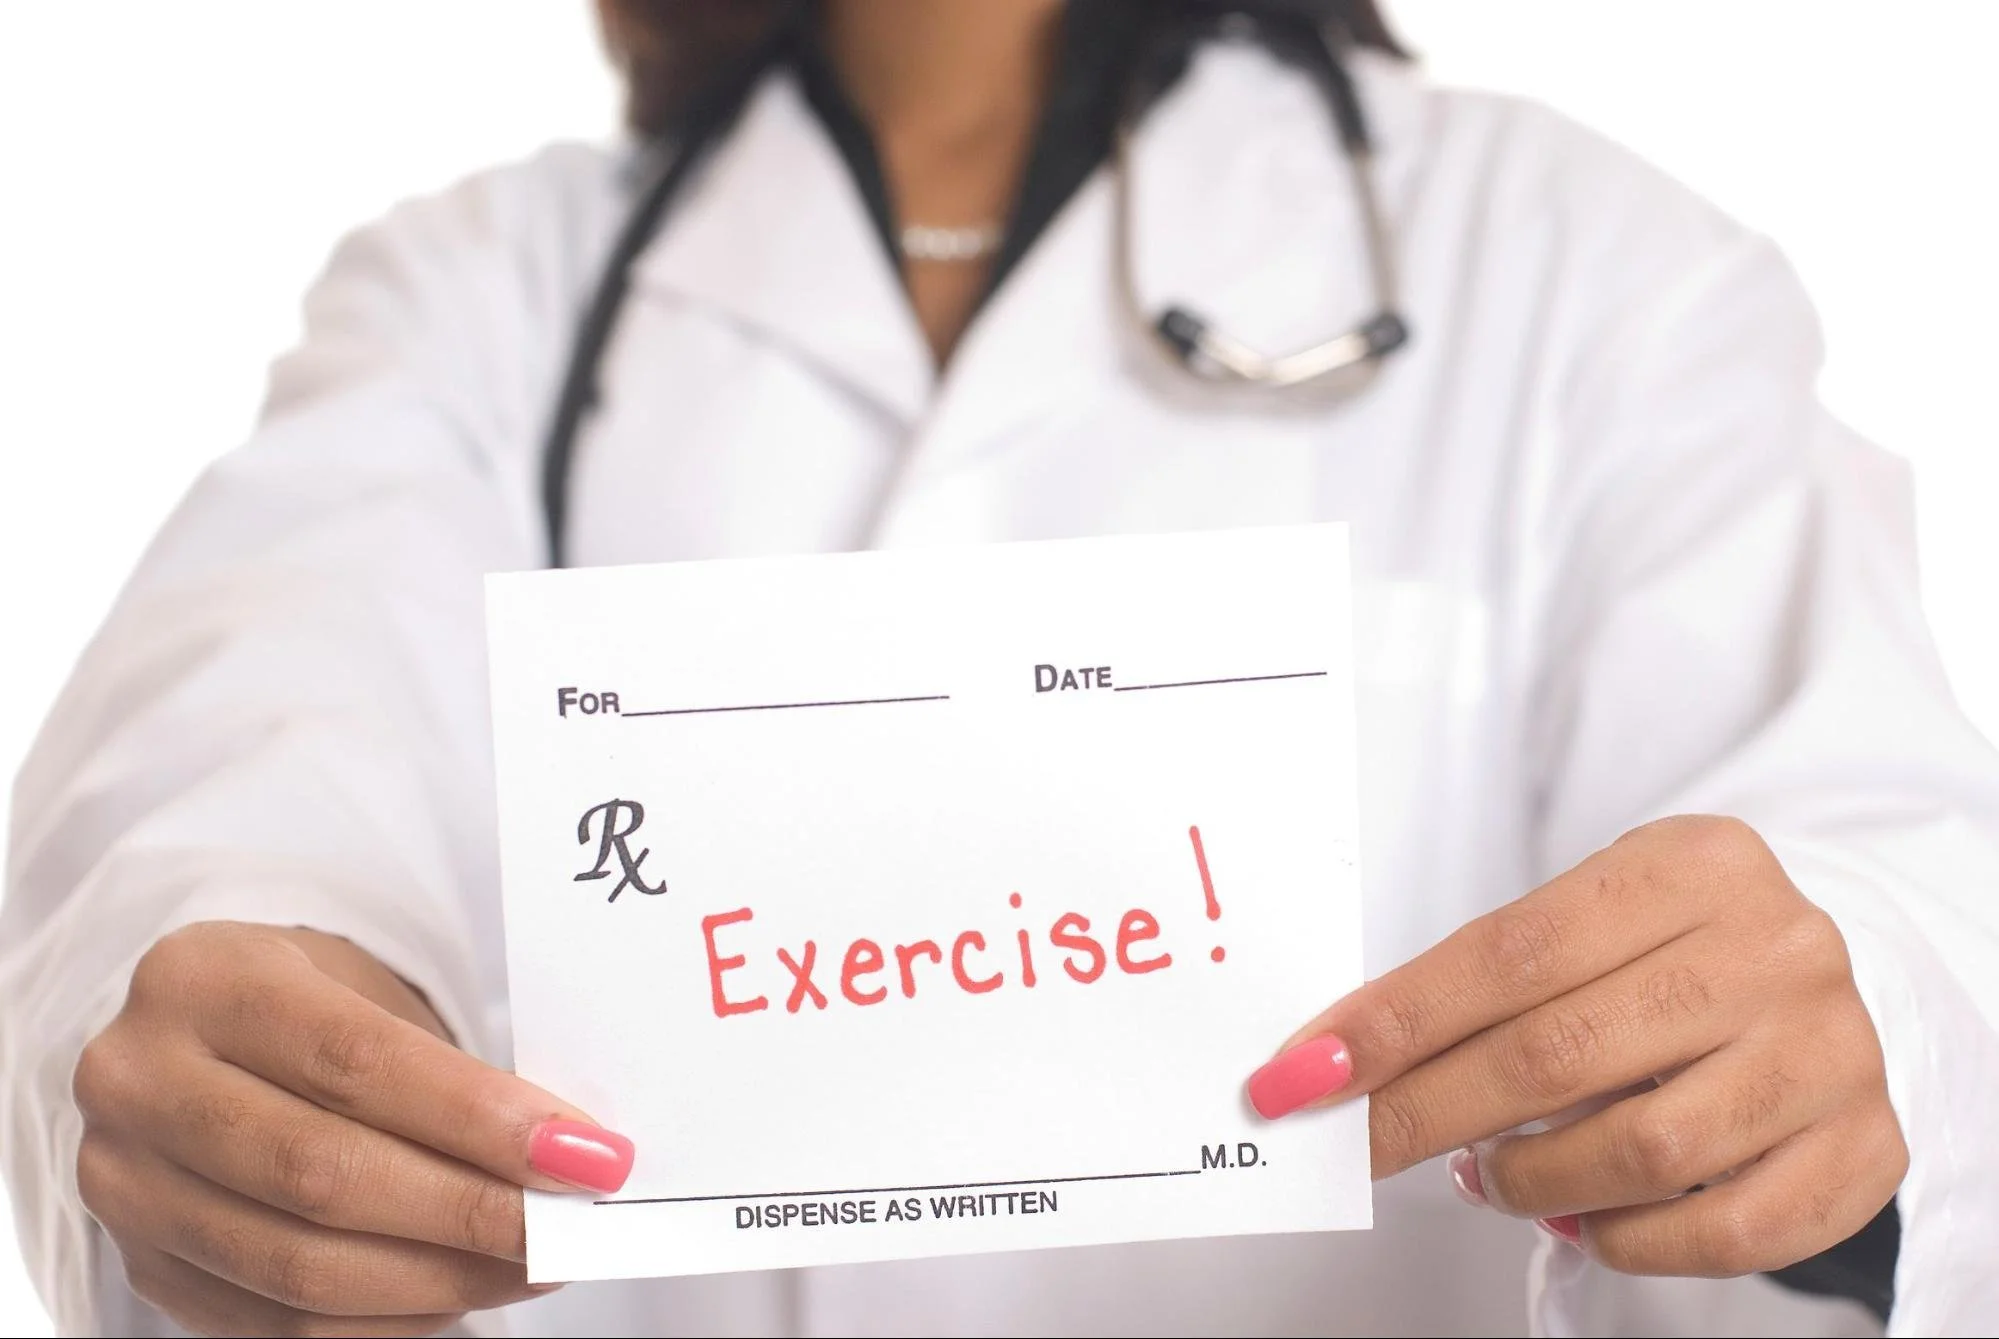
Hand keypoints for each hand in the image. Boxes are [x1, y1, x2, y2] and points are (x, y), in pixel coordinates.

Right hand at [74, 921, 633, 1336]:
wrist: (188, 1038)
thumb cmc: (306, 1004)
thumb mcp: (364, 989)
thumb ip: (444, 1069)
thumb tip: (567, 1157)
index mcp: (203, 981)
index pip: (357, 1062)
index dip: (479, 1119)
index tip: (585, 1154)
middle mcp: (140, 1082)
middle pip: (324, 1174)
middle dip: (470, 1212)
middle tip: (569, 1227)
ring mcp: (126, 1186)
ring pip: (299, 1268)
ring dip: (440, 1280)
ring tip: (531, 1267)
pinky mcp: (144, 1267)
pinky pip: (278, 1326)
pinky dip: (388, 1322)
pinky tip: (459, 1296)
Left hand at [1247, 815, 1906, 1275]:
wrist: (1846, 966)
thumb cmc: (1681, 945)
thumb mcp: (1602, 913)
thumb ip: (1498, 976)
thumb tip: (1353, 1058)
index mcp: (1692, 866)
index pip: (1510, 952)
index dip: (1396, 1020)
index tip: (1305, 1071)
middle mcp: (1774, 950)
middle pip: (1558, 1052)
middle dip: (1427, 1110)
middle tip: (1360, 1143)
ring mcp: (1829, 1052)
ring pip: (1641, 1149)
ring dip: (1531, 1179)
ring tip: (1489, 1174)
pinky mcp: (1865, 1146)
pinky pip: (1726, 1228)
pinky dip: (1630, 1240)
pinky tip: (1582, 1216)